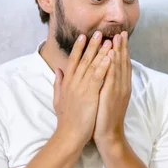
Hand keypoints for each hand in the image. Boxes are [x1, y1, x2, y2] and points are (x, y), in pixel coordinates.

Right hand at [53, 31, 112, 145]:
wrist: (69, 135)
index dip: (79, 48)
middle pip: (83, 59)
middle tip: (98, 32)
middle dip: (91, 45)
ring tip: (107, 40)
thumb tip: (58, 70)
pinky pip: (98, 77)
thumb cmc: (67, 119)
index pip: (73, 61)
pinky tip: (110, 57)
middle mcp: (73, 82)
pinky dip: (104, 66)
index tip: (83, 36)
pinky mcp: (89, 95)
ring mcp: (81, 88)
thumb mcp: (58, 99)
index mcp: (67, 83)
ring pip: (92, 66)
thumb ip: (58, 83)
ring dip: (100, 52)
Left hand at [93, 31, 131, 144]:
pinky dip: (113, 64)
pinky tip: (112, 54)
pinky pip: (112, 76)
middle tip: (121, 32)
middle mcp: (122, 87)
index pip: (122, 65)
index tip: (120, 38)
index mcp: (120, 87)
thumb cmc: (104, 118)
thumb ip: (105, 86)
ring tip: (117, 38)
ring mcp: (118, 90)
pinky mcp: (111, 95)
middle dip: (122, 47)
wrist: (108, 135)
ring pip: (119, 67)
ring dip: (118, 51)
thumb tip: (102, 75)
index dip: (122, 51)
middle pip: (123, 63)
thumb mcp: (106, 99)